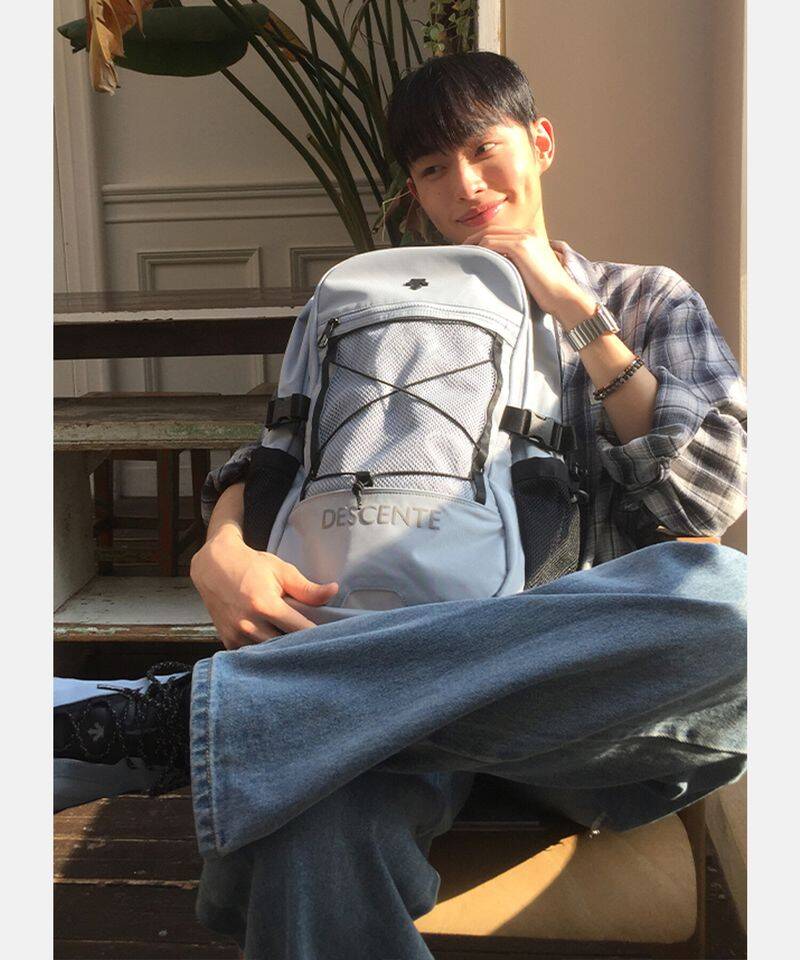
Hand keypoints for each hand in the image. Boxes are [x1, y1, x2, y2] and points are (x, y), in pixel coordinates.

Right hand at [190, 528, 338, 649]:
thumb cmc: (251, 566)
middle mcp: (249, 623)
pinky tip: (275, 647)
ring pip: (268, 655)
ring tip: (297, 648)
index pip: (299, 630)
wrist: (213, 566)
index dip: (316, 635)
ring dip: (283, 652)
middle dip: (301, 647)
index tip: (329, 639)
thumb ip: (307, 588)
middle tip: (316, 646)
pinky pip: (252, 656)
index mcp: (265, 604)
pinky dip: (264, 654)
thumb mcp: (281, 571)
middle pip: (284, 647)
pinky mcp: (227, 641)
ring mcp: (236, 635)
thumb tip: (333, 591)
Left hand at [461, 226, 594, 329]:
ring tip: (462, 257)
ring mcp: (525, 238)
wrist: (563, 297)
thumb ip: (515, 263)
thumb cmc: (547, 292)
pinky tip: (471, 260)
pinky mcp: (521, 248)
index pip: (500, 233)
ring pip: (489, 236)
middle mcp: (528, 233)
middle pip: (492, 231)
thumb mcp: (530, 272)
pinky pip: (491, 244)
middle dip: (473, 241)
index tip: (469, 251)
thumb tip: (495, 267)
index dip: (481, 240)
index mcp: (532, 236)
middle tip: (459, 253)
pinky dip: (479, 250)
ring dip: (472, 246)